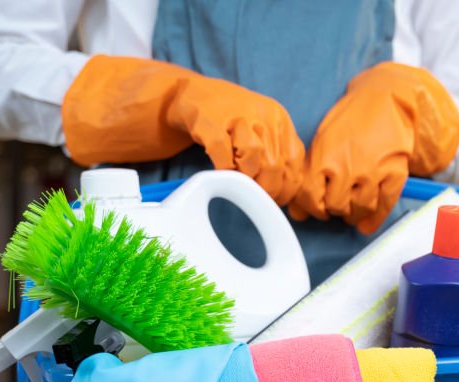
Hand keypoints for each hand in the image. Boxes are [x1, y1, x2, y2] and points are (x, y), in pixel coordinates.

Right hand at [63, 55, 304, 205]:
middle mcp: (260, 112)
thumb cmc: (206, 127)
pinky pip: (224, 151)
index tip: (275, 208)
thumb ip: (263, 168)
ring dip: (247, 182)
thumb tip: (287, 208)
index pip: (295, 165)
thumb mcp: (244, 146)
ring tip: (232, 187)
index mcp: (274, 119)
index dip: (287, 192)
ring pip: (258, 160)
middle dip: (269, 191)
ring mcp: (235, 110)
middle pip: (280, 166)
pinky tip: (217, 175)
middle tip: (251, 201)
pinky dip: (224, 168)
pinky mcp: (205, 113)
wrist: (163, 96)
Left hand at [289, 62, 458, 234]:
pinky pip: (384, 206)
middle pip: (335, 206)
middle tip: (337, 203)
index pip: (310, 196)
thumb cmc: (352, 118)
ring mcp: (374, 172)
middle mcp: (349, 166)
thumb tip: (298, 211)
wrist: (386, 99)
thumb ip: (310, 175)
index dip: (311, 207)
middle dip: (334, 209)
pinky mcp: (395, 175)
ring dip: (353, 214)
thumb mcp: (323, 141)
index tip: (317, 207)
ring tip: (352, 208)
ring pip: (359, 210)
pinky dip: (375, 219)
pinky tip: (367, 224)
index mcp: (325, 156)